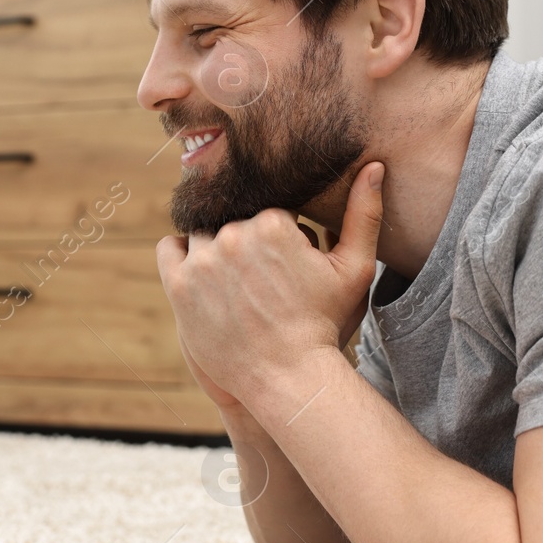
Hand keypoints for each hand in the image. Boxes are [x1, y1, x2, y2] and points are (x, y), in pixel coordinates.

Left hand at [156, 162, 383, 409]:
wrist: (288, 377)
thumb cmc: (324, 323)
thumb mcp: (355, 268)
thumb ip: (365, 213)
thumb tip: (373, 165)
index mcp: (273, 223)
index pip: (267, 210)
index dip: (280, 234)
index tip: (287, 264)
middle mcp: (233, 236)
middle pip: (234, 221)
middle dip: (248, 243)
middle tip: (263, 280)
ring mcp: (202, 261)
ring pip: (203, 233)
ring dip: (215, 249)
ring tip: (237, 282)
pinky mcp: (178, 286)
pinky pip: (169, 249)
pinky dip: (182, 254)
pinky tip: (202, 272)